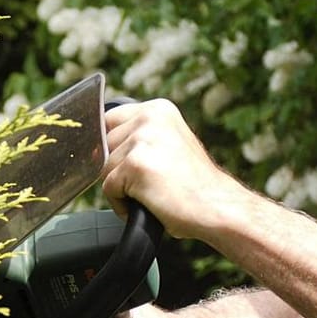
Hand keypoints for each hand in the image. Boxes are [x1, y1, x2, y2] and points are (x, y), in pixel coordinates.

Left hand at [102, 100, 243, 241]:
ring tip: (151, 195)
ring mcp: (142, 139)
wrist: (218, 208)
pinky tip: (148, 205)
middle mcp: (149, 117)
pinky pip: (108, 189)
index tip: (128, 166)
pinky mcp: (135, 164)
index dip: (112, 147)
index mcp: (158, 109)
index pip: (109, 120)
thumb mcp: (169, 145)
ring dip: (121, 189)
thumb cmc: (195, 187)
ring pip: (103, 168)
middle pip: (103, 145)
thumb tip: (98, 147)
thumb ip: (141, 137)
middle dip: (117, 169)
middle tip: (148, 183)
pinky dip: (121, 205)